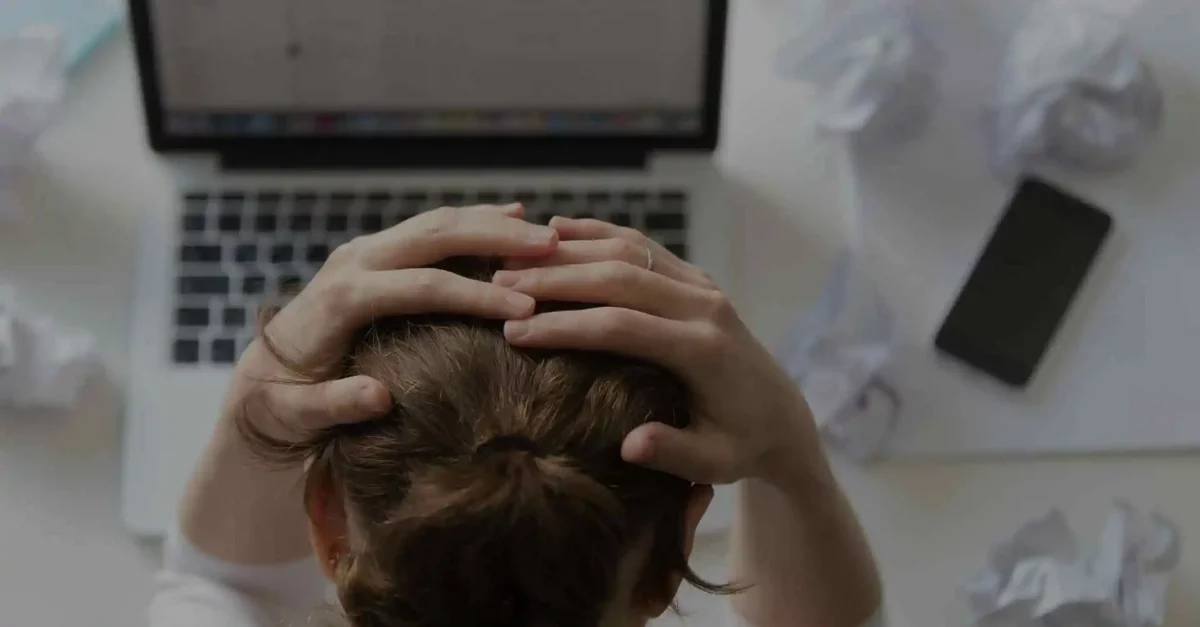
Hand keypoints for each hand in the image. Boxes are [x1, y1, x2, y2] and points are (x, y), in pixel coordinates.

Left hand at [225, 205, 557, 441]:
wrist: (257, 376)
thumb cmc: (282, 403)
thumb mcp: (297, 415)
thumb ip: (333, 405)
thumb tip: (378, 397)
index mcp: (342, 297)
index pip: (422, 287)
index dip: (475, 296)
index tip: (525, 308)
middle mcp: (354, 261)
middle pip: (435, 236)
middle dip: (496, 239)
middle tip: (550, 248)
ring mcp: (365, 251)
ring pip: (437, 223)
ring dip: (492, 224)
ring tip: (546, 234)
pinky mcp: (376, 252)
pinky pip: (431, 228)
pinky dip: (474, 221)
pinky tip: (514, 216)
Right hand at [492, 218, 821, 485]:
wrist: (782, 415)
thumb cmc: (741, 445)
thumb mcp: (715, 463)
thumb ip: (675, 453)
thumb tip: (630, 447)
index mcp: (703, 348)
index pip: (621, 326)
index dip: (565, 326)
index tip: (515, 332)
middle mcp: (704, 306)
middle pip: (619, 277)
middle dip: (555, 280)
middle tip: (498, 287)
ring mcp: (701, 285)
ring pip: (628, 250)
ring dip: (568, 251)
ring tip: (513, 260)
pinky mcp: (695, 278)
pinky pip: (642, 244)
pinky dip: (598, 233)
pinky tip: (556, 229)